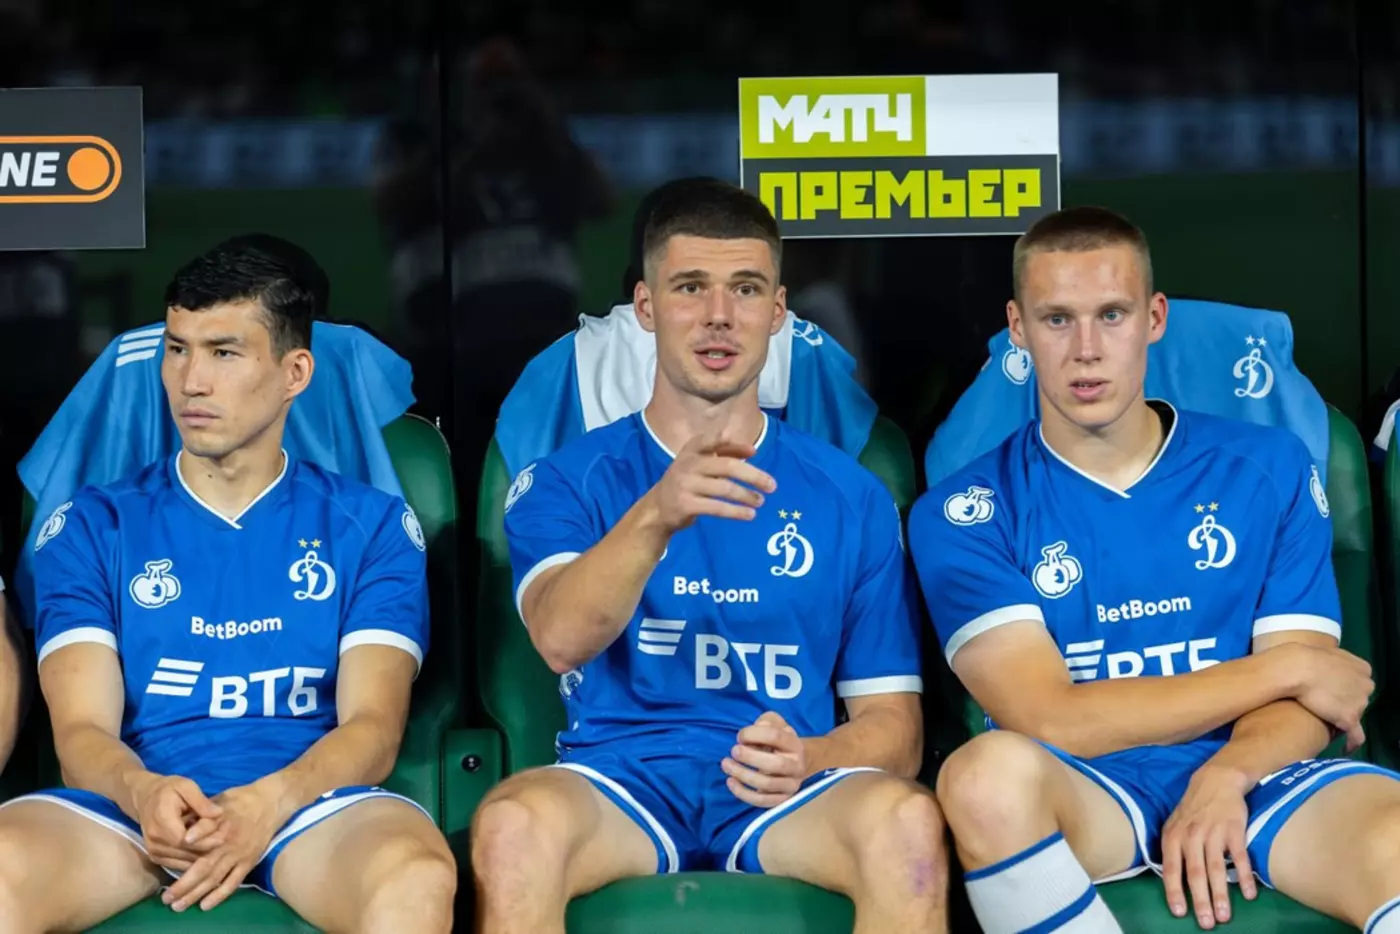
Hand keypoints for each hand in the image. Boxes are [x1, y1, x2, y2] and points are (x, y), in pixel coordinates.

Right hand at [129, 772, 222, 871]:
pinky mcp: (157, 858)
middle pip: (189, 852)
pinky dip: (196, 857)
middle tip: (226, 831)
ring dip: (205, 852)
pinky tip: (206, 844)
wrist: (146, 798)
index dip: (208, 837)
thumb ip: (202, 802)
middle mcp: (155, 841)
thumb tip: (219, 814)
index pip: (187, 840)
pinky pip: (180, 864)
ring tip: (220, 835)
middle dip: (211, 844)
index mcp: (161, 821)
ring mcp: (154, 852)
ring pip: (186, 861)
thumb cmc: (169, 790)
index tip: (225, 826)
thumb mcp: (186, 786)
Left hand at [161, 782, 282, 912]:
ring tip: (179, 905)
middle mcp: (228, 841)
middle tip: (167, 897)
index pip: (207, 828)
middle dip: (185, 883)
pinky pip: (233, 882)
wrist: (270, 802)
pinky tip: (205, 905)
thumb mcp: (219, 799)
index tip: (184, 840)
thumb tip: (178, 826)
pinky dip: (219, 894)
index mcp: (220, 822)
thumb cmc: (240, 800)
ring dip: (196, 893)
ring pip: (215, 877)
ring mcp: (239, 854)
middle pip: (205, 864)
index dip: (197, 833)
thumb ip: (200, 814)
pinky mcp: (249, 861)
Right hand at [645, 428, 776, 533]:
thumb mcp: (700, 462)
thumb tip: (751, 450)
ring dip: (747, 496)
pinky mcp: (686, 504)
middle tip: (772, 486)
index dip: (734, 445)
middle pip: (727, 467)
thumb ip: (724, 453)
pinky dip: (737, 512)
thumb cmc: (687, 481)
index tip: (753, 451)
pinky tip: (750, 515)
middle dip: (753, 476)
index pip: (712, 441)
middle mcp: (688, 464)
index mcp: (692, 449)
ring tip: (761, 501)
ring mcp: (686, 484)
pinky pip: (717, 508)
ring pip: (725, 489)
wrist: (658, 508)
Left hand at [722, 711, 806, 807]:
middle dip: (750, 757)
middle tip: (733, 751)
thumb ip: (765, 722)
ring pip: (767, 784)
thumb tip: (750, 737)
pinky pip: (762, 801)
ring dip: (742, 775)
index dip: (754, 734)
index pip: (776, 736)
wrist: (797, 763)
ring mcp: (791, 785)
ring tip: (726, 765)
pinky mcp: (782, 799)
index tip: (740, 736)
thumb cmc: (779, 741)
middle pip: (776, 764)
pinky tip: (731, 782)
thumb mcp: (775, 724)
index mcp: (795, 744)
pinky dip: (743, 793)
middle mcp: (796, 766)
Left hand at [1160, 765, 1256, 929]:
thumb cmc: (1193, 809)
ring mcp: (1213, 833)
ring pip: (1216, 868)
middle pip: (1196, 873)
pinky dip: (1245, 876)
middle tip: (1207, 923)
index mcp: (1173, 836)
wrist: (1216, 781)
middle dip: (1201, 900)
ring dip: (1221, 894)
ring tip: (1225, 916)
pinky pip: (1240, 857)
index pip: (1172, 869)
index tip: (1180, 912)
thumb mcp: (1174, 825)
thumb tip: (1172, 881)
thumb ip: (1173, 850)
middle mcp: (1191, 836)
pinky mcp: (1234, 830)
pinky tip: (1250, 894)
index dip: (1175, 891)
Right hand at [1284, 642, 1373, 750]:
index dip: (1345, 688)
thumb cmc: (1305, 658)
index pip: (1360, 683)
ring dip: (1342, 717)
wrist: (1296, 669)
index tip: (1332, 691)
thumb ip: (1337, 662)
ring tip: (1323, 720)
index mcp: (1363, 669)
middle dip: (1346, 702)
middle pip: (1359, 699)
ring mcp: (1360, 703)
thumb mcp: (1327, 652)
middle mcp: (1367, 686)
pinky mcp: (1349, 718)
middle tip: (1324, 704)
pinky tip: (1345, 748)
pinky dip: (1352, 743)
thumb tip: (1331, 668)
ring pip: (1354, 715)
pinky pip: (1356, 736)